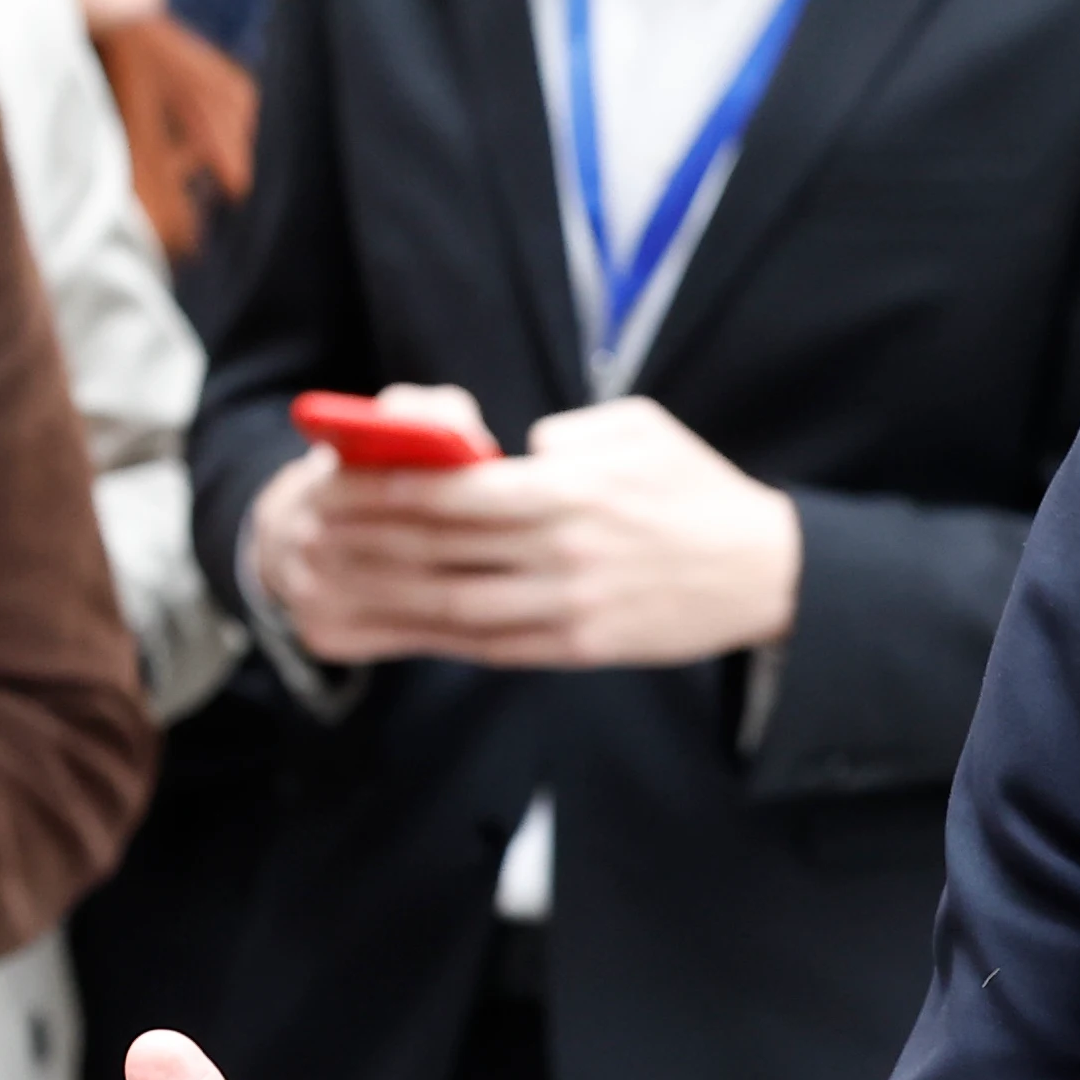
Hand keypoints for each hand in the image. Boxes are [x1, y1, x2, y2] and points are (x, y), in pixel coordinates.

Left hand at [254, 389, 799, 670]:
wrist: (765, 574)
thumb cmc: (696, 491)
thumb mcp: (639, 430)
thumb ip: (566, 433)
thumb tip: (504, 450)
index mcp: (573, 493)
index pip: (458, 493)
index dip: (389, 490)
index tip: (339, 481)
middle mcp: (563, 556)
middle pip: (441, 552)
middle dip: (369, 541)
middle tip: (314, 530)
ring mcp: (568, 609)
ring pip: (453, 607)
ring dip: (387, 595)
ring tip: (337, 582)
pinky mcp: (578, 649)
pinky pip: (488, 645)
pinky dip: (434, 634)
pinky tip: (396, 618)